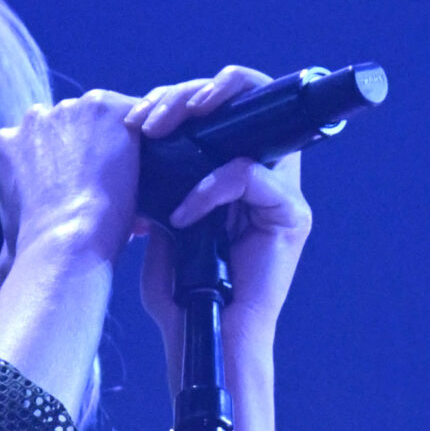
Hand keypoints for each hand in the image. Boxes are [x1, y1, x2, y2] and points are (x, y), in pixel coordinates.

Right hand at [0, 89, 145, 267]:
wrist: (70, 240)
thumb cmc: (36, 251)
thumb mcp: (6, 246)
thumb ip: (0, 250)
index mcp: (3, 145)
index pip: (37, 144)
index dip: (60, 166)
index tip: (76, 189)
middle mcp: (33, 118)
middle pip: (68, 127)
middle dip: (84, 150)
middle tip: (104, 186)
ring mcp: (70, 110)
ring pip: (99, 119)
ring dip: (112, 141)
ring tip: (130, 177)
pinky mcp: (106, 108)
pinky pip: (133, 113)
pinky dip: (143, 135)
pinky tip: (150, 162)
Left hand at [125, 66, 313, 365]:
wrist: (200, 335)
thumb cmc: (180, 287)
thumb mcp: (162, 218)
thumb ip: (163, 178)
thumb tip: (139, 134)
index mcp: (232, 169)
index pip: (223, 107)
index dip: (184, 96)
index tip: (139, 116)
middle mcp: (263, 172)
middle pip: (242, 99)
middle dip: (188, 95)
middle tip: (149, 118)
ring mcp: (281, 192)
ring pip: (254, 124)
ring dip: (200, 115)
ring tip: (159, 132)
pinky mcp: (291, 215)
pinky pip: (250, 176)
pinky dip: (211, 189)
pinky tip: (182, 214)